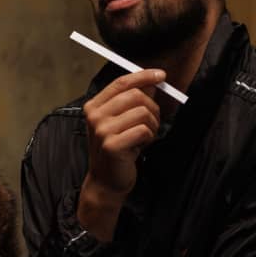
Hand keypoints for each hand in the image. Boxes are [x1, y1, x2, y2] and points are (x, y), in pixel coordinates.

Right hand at [77, 69, 163, 239]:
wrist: (107, 180)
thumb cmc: (117, 149)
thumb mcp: (121, 121)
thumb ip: (133, 100)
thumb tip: (152, 82)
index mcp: (94, 106)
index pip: (121, 83)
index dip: (143, 76)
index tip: (161, 76)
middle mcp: (95, 116)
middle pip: (135, 95)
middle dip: (152, 108)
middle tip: (152, 123)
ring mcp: (102, 131)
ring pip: (143, 113)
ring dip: (152, 125)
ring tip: (144, 137)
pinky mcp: (112, 145)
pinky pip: (144, 130)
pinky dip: (149, 138)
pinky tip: (140, 146)